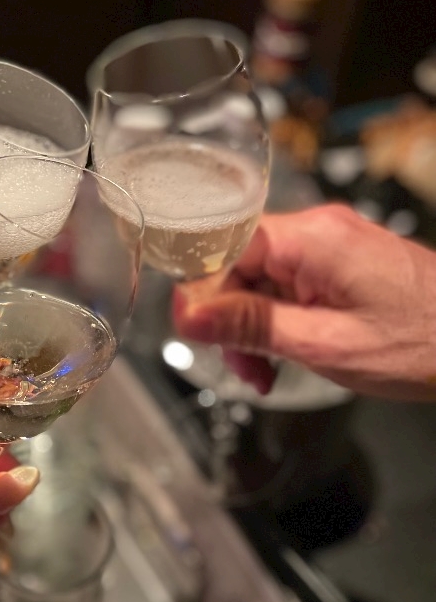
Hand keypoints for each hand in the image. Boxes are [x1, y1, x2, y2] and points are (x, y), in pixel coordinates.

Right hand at [173, 204, 435, 400]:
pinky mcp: (339, 260)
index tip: (197, 333)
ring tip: (268, 372)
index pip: (222, 247)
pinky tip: (287, 354)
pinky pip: (287, 284)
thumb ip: (252, 326)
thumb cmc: (423, 344)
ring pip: (259, 279)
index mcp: (312, 240)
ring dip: (254, 326)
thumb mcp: (325, 345)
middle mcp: (318, 230)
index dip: (202, 292)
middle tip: (246, 368)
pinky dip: (279, 320)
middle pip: (238, 265)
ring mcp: (330, 243)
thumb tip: (189, 314)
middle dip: (231, 320)